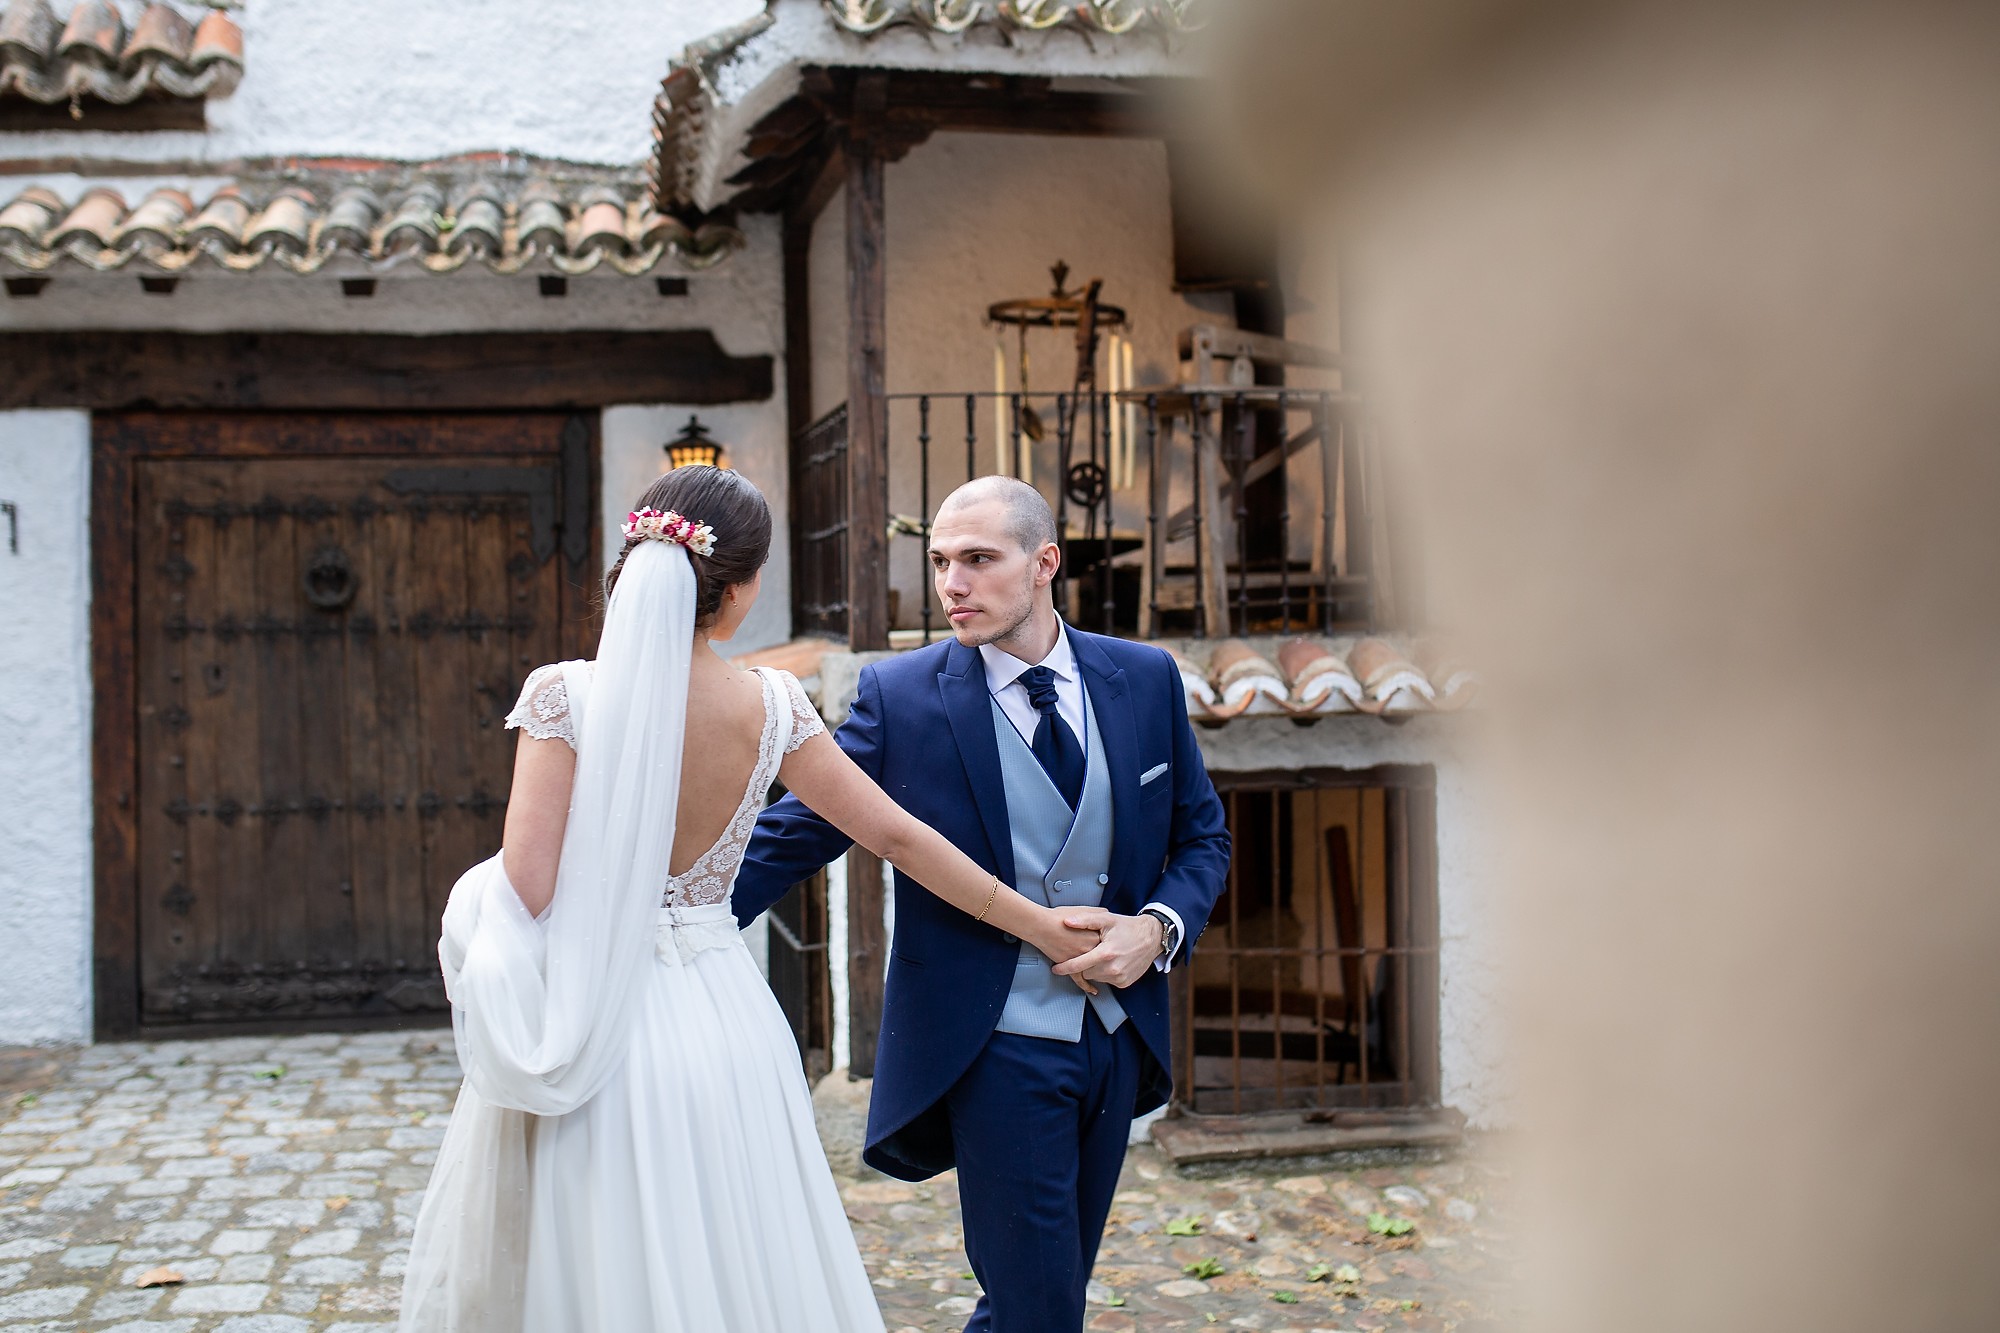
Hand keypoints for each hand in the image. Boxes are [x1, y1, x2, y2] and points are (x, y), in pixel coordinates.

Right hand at [1027, 907, 1104, 995]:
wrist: (1041, 925)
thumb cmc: (1059, 916)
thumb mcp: (1083, 909)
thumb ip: (1098, 913)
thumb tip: (1108, 914)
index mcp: (1096, 936)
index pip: (1110, 943)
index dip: (1109, 943)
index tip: (1111, 943)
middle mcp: (1090, 949)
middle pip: (1104, 958)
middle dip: (1105, 959)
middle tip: (1108, 958)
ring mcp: (1080, 960)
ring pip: (1095, 970)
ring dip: (1099, 972)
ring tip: (1104, 972)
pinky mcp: (1070, 967)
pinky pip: (1081, 980)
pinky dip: (1087, 986)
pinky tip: (1093, 990)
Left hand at [1049, 908, 1163, 989]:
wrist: (1151, 938)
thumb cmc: (1128, 927)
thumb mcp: (1107, 919)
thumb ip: (1085, 920)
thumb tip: (1066, 921)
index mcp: (1106, 953)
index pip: (1078, 965)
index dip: (1064, 967)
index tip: (1056, 968)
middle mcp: (1113, 968)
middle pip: (1086, 972)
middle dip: (1084, 963)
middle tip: (1090, 951)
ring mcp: (1119, 977)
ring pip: (1096, 977)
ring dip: (1095, 968)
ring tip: (1101, 954)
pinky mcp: (1124, 983)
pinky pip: (1107, 980)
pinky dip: (1105, 973)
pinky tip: (1110, 961)